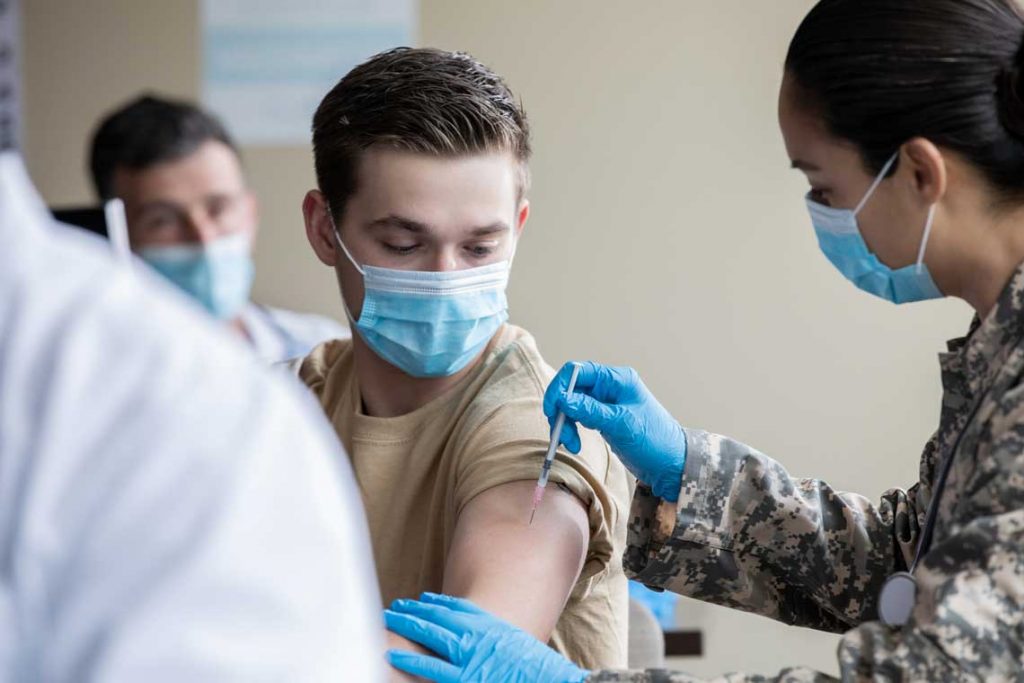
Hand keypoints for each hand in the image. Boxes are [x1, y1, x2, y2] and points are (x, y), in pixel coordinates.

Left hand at [385, 593, 588, 682]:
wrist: (552, 681)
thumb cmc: (539, 669)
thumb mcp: (519, 646)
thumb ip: (500, 641)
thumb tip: (492, 644)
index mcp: (491, 625)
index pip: (458, 608)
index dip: (437, 603)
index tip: (422, 598)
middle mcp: (478, 634)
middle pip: (439, 616)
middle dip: (415, 610)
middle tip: (395, 606)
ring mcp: (470, 655)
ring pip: (430, 635)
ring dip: (407, 625)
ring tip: (387, 620)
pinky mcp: (465, 678)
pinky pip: (431, 667)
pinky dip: (411, 660)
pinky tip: (392, 655)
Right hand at [543, 361, 686, 501]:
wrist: (671, 465)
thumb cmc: (655, 441)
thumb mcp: (621, 424)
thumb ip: (590, 410)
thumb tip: (563, 398)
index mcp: (617, 380)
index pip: (578, 371)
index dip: (560, 387)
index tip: (552, 409)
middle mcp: (610, 387)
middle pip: (571, 389)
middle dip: (562, 411)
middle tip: (560, 433)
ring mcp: (605, 404)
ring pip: (572, 405)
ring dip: (565, 424)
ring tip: (571, 444)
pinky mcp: (602, 419)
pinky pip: (578, 418)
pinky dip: (572, 430)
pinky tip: (576, 444)